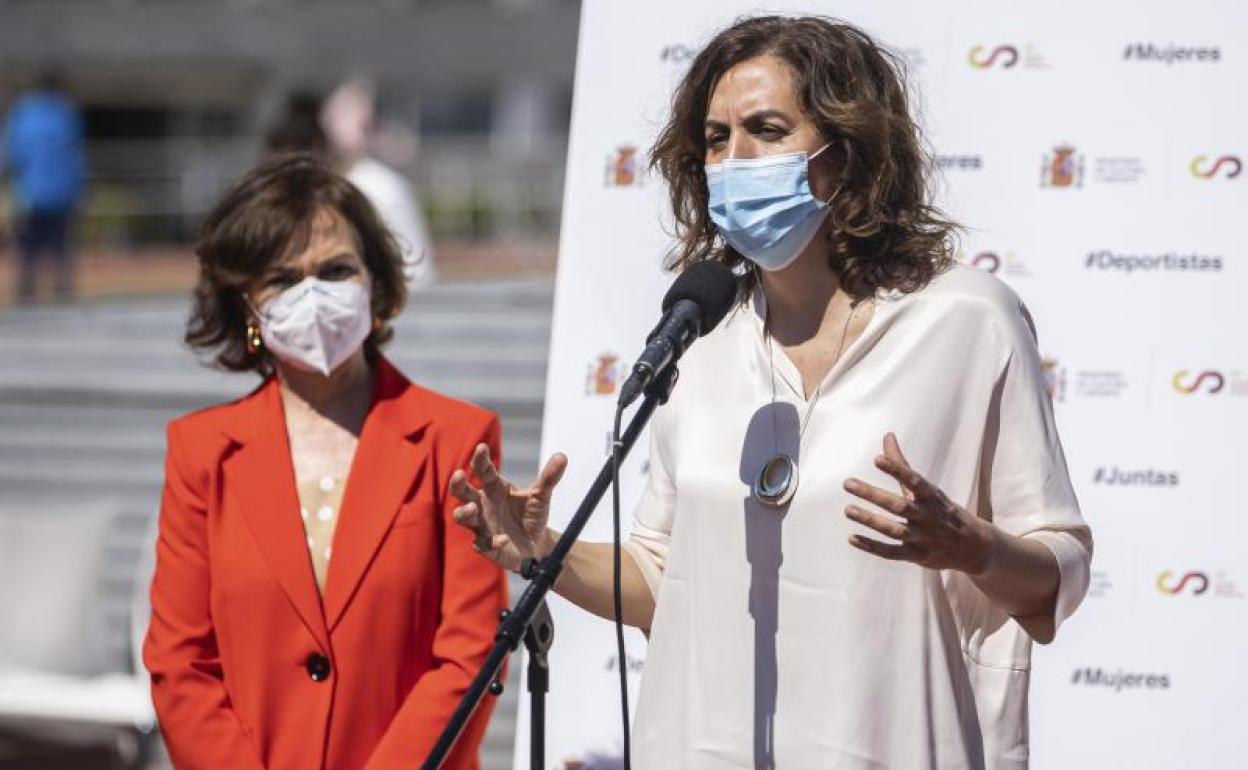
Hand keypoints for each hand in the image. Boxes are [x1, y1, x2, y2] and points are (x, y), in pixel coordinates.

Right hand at [449, 445, 567, 572]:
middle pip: (462, 491)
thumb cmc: (533, 515)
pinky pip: (482, 543)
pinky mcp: (486, 545)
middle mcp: (483, 504)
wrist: (538, 544)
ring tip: (473, 509)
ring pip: (462, 517)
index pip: (483, 470)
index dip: (480, 459)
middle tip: (459, 474)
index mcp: (494, 488)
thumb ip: (549, 477)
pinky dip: (491, 541)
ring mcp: (481, 524)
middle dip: (457, 484)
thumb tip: (562, 456)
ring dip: (464, 512)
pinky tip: (503, 538)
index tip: (481, 448)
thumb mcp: (542, 495)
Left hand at [842, 433, 994, 574]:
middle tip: (848, 483)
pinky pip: (892, 552)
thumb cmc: (943, 511)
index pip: (915, 481)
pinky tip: (853, 538)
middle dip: (873, 494)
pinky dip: (873, 547)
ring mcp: (923, 538)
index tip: (877, 459)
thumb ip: (902, 465)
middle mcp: (928, 517)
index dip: (897, 470)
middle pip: (899, 506)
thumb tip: (887, 435)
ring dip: (871, 520)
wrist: (975, 547)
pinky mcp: (917, 556)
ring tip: (848, 510)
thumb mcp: (928, 489)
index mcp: (932, 497)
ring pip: (894, 530)